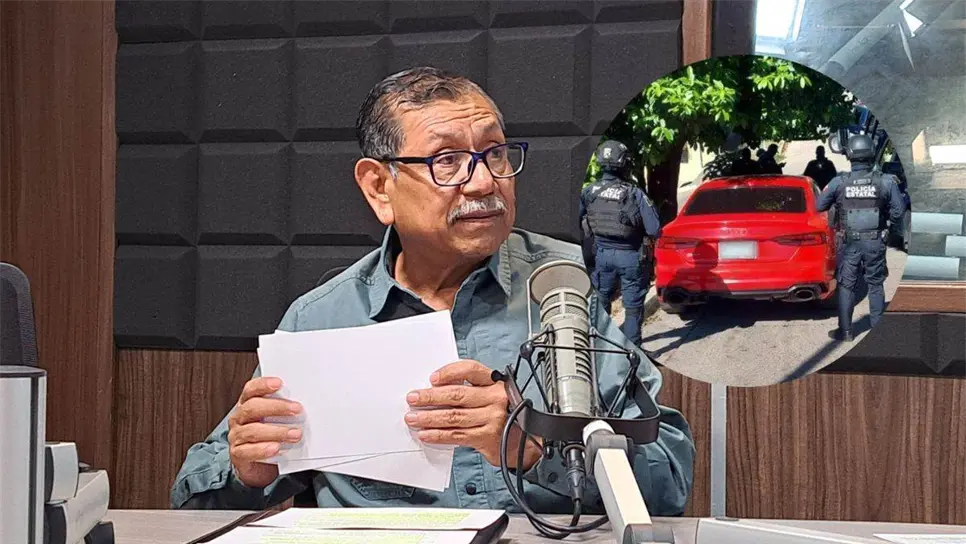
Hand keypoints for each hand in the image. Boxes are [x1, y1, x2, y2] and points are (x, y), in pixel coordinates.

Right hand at [227, 377, 302, 487]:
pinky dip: (263, 449)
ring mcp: (237, 436)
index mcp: (247, 405)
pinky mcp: (238, 454)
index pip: (251, 390)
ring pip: (253, 430)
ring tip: (295, 434)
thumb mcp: (276, 421)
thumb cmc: (269, 438)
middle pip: (253, 407)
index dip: (263, 385)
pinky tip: (276, 448)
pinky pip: (248, 451)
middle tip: (297, 410)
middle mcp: (239, 418)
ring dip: (277, 431)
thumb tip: (304, 406)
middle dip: (276, 407)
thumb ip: (284, 412)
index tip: (279, 383)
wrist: (258, 467)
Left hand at [405, 360, 541, 470]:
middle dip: (430, 397)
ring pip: (454, 416)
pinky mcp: (487, 437)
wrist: (524, 442)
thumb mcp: (491, 395)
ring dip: (429, 418)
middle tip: (413, 398)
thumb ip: (469, 389)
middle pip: (457, 394)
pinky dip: (438, 435)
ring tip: (413, 419)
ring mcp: (492, 418)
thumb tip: (435, 390)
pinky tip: (426, 434)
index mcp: (495, 383)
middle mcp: (495, 398)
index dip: (449, 372)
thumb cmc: (503, 414)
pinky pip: (457, 435)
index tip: (432, 379)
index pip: (470, 370)